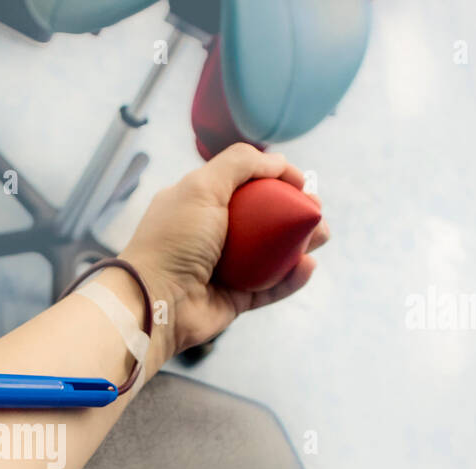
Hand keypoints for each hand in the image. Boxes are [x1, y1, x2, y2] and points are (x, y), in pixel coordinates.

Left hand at [120, 144, 329, 355]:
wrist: (155, 301)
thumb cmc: (173, 241)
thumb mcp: (201, 186)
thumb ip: (239, 164)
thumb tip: (278, 161)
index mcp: (199, 203)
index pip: (245, 185)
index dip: (276, 180)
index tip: (302, 183)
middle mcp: (211, 234)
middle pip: (264, 220)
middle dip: (296, 214)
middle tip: (318, 213)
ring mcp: (223, 268)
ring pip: (272, 254)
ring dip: (301, 245)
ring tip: (321, 237)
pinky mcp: (233, 299)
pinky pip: (269, 288)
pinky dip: (291, 278)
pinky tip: (308, 267)